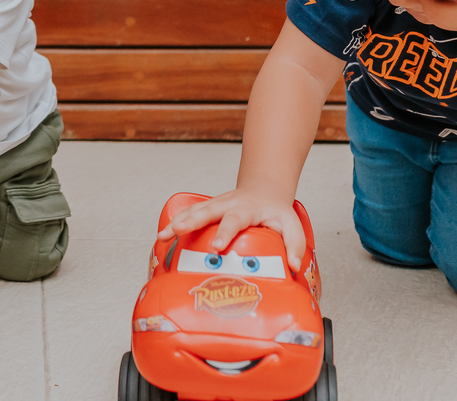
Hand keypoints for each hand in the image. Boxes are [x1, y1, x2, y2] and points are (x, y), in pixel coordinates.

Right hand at [155, 188, 305, 270]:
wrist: (265, 190)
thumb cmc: (276, 211)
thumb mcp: (292, 225)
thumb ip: (294, 245)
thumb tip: (292, 266)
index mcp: (247, 209)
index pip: (234, 220)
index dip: (224, 233)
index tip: (216, 247)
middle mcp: (228, 204)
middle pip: (206, 211)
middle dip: (190, 222)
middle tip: (178, 232)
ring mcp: (215, 204)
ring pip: (193, 211)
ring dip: (177, 222)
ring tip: (162, 236)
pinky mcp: (207, 208)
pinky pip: (189, 213)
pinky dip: (174, 221)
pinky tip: (163, 233)